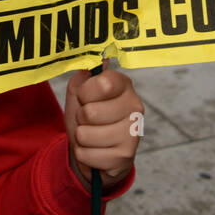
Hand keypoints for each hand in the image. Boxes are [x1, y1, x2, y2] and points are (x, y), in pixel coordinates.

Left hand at [64, 60, 143, 190]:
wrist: (94, 151)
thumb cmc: (87, 117)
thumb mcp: (79, 92)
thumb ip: (85, 75)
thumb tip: (99, 58)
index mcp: (124, 85)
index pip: (103, 83)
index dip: (85, 92)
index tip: (85, 97)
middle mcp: (135, 106)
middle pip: (90, 112)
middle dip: (80, 118)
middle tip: (89, 120)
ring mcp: (133, 133)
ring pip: (86, 135)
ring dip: (81, 138)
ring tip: (92, 136)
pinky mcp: (126, 156)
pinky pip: (86, 154)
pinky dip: (84, 154)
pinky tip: (97, 151)